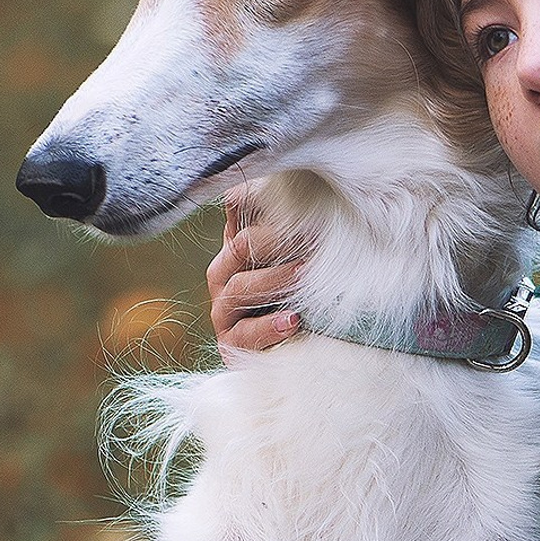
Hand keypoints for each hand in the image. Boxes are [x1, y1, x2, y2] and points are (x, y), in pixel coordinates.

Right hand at [206, 195, 303, 357]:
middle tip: (315, 236)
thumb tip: (294, 187)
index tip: (304, 204)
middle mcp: (225, 275)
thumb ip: (295, 226)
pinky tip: (294, 320)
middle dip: (277, 241)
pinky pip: (244, 334)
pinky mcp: (231, 344)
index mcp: (239, 246)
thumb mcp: (306, 257)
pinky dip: (268, 327)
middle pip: (240, 248)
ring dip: (275, 280)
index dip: (268, 206)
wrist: (302, 354)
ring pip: (238, 288)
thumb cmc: (306, 295)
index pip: (240, 211)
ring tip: (306, 275)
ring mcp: (224, 311)